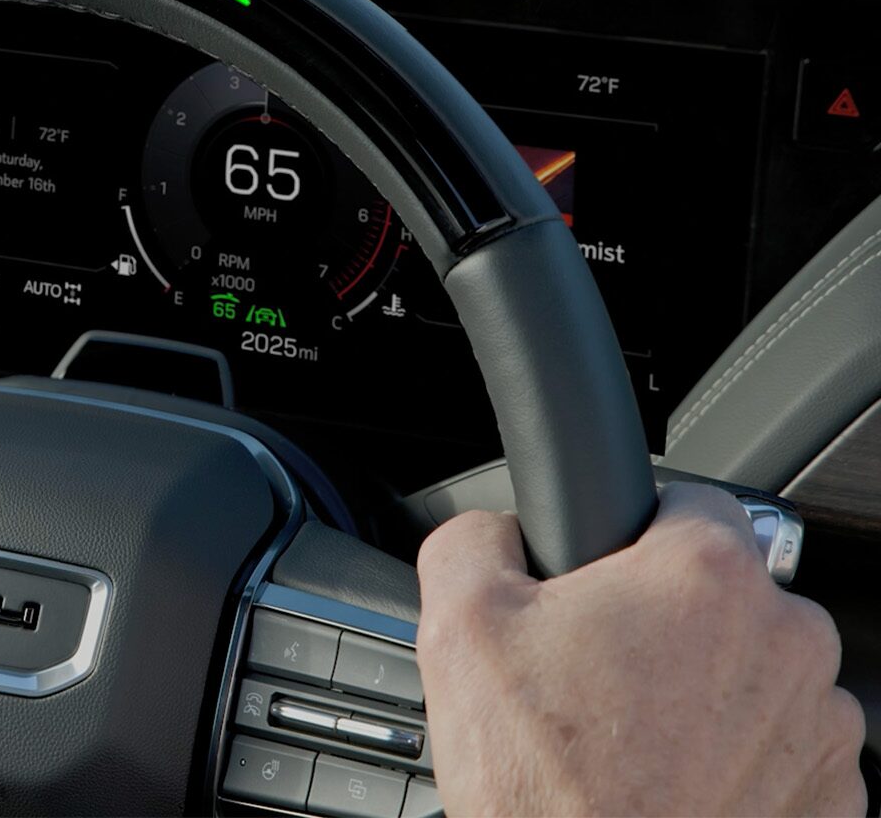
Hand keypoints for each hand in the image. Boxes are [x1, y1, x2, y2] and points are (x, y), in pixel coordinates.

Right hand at [417, 482, 865, 815]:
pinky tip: (673, 778)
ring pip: (759, 672)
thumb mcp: (456, 625)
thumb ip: (475, 539)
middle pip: (726, 593)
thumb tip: (494, 529)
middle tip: (599, 672)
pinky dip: (738, 757)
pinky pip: (784, 748)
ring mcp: (818, 724)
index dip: (632, 536)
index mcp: (705, 578)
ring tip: (634, 736)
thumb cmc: (543, 783)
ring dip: (708, 690)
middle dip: (668, 622)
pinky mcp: (830, 794)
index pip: (689, 499)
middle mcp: (787, 641)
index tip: (604, 580)